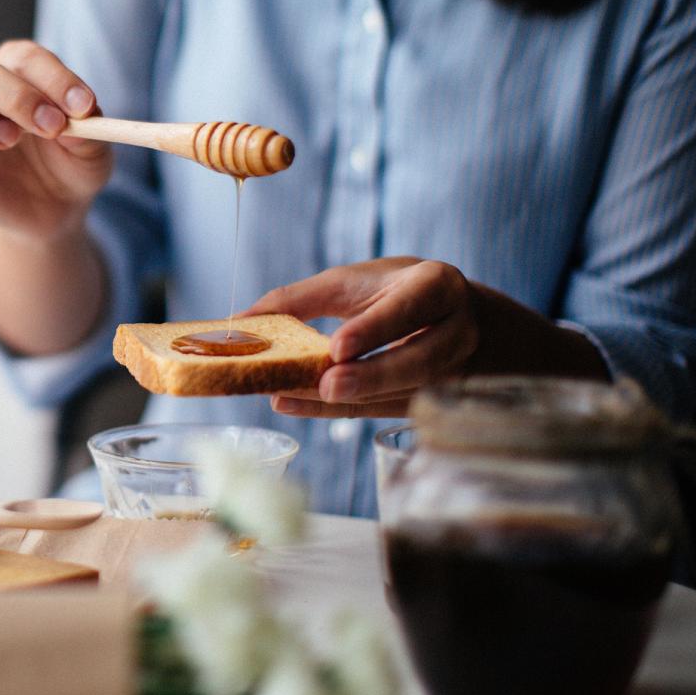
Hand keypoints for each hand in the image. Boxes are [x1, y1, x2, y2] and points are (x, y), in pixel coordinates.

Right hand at [0, 39, 111, 241]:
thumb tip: (80, 119)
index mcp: (21, 76)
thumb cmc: (74, 167)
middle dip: (17, 97)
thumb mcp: (96, 154)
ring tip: (8, 142)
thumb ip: (91, 134)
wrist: (57, 211)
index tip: (81, 106)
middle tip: (50, 128)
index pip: (23, 57)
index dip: (52, 76)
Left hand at [244, 257, 479, 418]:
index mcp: (437, 288)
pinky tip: (297, 404)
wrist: (451, 319)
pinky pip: (385, 411)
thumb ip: (300, 298)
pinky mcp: (432, 402)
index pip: (412, 308)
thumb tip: (240, 321)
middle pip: (422, 361)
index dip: (377, 329)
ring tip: (302, 396)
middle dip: (373, 376)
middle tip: (328, 385)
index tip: (337, 347)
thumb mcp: (353, 282)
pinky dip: (339, 412)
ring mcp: (453, 373)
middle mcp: (455, 331)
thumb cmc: (392, 292)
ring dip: (354, 399)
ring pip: (408, 393)